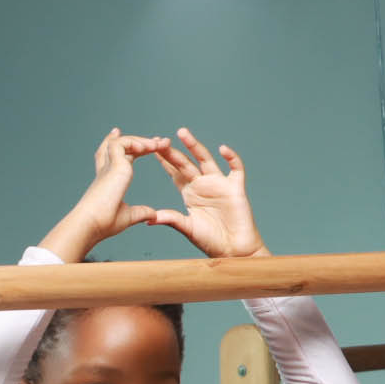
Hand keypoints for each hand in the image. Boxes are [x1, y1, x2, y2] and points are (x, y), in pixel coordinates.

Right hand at [41, 128, 166, 261]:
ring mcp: (109, 166)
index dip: (115, 144)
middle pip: (116, 146)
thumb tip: (153, 215)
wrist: (92, 224)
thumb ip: (140, 212)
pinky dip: (135, 142)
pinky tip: (147, 148)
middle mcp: (106, 170)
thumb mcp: (128, 216)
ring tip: (158, 145)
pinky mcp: (113, 165)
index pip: (110, 156)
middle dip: (137, 140)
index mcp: (107, 180)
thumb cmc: (105, 223)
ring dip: (141, 141)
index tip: (118, 132)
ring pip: (121, 142)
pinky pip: (122, 143)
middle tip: (157, 141)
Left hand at [150, 127, 265, 259]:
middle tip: (160, 139)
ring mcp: (219, 183)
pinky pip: (235, 168)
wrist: (233, 250)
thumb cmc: (211, 241)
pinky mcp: (235, 187)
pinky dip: (231, 158)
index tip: (150, 147)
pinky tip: (222, 149)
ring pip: (206, 159)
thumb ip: (171, 219)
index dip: (163, 160)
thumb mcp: (187, 228)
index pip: (174, 172)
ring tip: (182, 133)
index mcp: (189, 192)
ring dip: (195, 146)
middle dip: (173, 151)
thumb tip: (149, 218)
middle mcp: (203, 184)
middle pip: (186, 162)